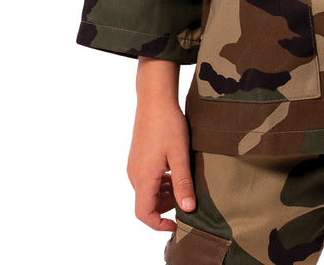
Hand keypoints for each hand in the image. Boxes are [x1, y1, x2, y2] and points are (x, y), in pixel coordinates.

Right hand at [127, 58, 195, 231]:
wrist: (154, 98)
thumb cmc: (168, 124)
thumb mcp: (180, 154)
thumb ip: (183, 183)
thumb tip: (188, 209)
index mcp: (143, 177)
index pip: (144, 214)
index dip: (159, 224)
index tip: (176, 224)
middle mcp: (135, 174)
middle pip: (146, 203)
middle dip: (166, 206)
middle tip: (186, 197)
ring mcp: (134, 165)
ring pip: (147, 191)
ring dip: (164, 193)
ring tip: (183, 182)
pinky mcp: (138, 157)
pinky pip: (147, 179)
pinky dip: (160, 182)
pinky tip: (175, 170)